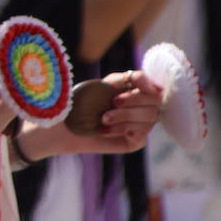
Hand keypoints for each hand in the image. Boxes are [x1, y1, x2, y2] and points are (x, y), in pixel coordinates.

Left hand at [22, 70, 163, 157]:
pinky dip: (121, 130)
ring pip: (150, 119)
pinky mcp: (133, 141)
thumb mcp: (106, 84)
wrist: (62, 123)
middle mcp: (141, 107)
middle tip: (111, 104)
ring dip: (124, 117)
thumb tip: (158, 88)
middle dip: (132, 103)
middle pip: (156, 103)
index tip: (122, 91)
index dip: (144, 87)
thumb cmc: (81, 100)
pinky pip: (141, 136)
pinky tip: (104, 130)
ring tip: (102, 118)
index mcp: (135, 90)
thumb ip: (132, 79)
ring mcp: (138, 125)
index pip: (156, 87)